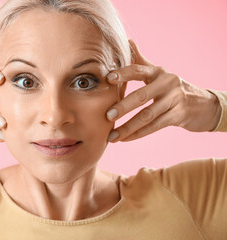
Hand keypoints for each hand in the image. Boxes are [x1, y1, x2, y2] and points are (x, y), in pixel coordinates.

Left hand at [106, 39, 221, 141]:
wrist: (203, 104)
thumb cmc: (172, 87)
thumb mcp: (158, 73)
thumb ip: (141, 61)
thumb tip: (127, 41)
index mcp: (158, 72)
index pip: (138, 70)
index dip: (123, 73)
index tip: (108, 79)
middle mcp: (167, 83)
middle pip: (141, 96)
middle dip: (123, 107)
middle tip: (107, 116)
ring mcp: (174, 100)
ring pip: (147, 115)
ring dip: (128, 127)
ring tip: (112, 135)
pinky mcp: (178, 116)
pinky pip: (154, 127)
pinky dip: (138, 134)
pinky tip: (125, 139)